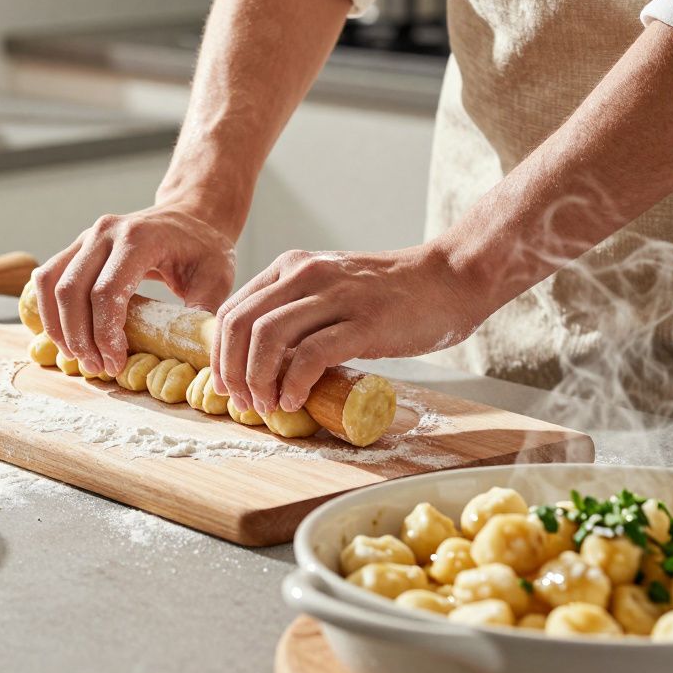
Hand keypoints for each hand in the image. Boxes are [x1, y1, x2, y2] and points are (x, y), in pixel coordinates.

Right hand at [33, 205, 237, 375]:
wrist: (190, 216)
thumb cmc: (203, 249)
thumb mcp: (216, 277)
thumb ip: (203, 312)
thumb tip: (194, 351)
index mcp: (139, 238)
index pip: (106, 292)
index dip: (104, 333)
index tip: (116, 363)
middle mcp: (105, 232)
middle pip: (71, 290)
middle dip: (80, 337)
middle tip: (98, 367)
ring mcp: (86, 237)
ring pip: (50, 283)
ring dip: (58, 326)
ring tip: (79, 357)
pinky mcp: (76, 246)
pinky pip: (47, 278)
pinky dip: (49, 311)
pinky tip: (66, 337)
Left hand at [211, 245, 486, 413]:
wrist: (451, 279)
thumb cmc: (392, 294)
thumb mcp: (331, 288)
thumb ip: (298, 310)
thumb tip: (263, 362)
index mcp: (291, 267)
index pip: (232, 310)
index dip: (220, 354)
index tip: (227, 385)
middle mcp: (305, 273)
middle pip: (240, 324)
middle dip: (231, 371)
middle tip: (245, 402)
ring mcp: (335, 295)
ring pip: (268, 338)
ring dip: (258, 380)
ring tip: (269, 406)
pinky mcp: (364, 321)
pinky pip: (311, 354)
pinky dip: (294, 383)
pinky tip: (296, 401)